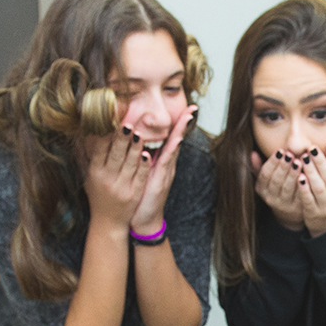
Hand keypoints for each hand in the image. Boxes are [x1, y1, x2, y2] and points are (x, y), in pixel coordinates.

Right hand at [82, 125, 149, 229]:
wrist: (108, 222)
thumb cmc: (98, 196)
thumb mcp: (88, 177)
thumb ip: (86, 157)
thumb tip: (81, 135)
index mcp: (95, 173)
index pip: (99, 150)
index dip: (105, 135)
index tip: (109, 120)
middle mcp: (107, 180)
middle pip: (116, 155)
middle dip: (121, 138)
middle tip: (127, 122)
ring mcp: (122, 187)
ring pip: (129, 164)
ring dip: (135, 148)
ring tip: (139, 133)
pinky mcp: (134, 194)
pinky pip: (140, 176)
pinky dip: (143, 165)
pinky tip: (147, 154)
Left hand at [131, 106, 197, 233]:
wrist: (144, 219)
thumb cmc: (139, 195)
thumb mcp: (139, 172)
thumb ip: (140, 158)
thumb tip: (133, 141)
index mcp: (159, 161)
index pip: (168, 137)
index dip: (175, 123)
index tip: (183, 107)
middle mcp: (165, 164)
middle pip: (176, 139)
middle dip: (184, 123)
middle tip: (192, 107)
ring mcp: (165, 172)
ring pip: (174, 148)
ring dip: (181, 132)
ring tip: (187, 116)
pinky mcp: (161, 180)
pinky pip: (166, 163)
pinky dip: (171, 151)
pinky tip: (175, 141)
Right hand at [252, 149, 304, 231]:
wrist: (290, 211)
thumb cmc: (278, 188)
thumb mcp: (266, 179)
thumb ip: (260, 167)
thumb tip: (253, 153)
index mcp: (261, 189)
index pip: (265, 174)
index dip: (272, 162)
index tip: (280, 150)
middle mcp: (271, 198)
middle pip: (276, 181)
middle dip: (283, 167)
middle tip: (290, 154)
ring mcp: (284, 204)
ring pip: (288, 188)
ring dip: (293, 174)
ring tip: (299, 161)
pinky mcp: (297, 208)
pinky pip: (300, 195)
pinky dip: (304, 184)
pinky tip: (308, 173)